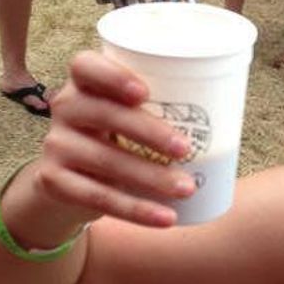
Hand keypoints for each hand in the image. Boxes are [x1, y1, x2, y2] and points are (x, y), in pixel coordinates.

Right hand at [35, 51, 195, 227]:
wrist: (69, 181)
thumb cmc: (117, 137)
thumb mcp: (127, 114)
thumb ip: (158, 105)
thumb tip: (230, 111)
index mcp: (84, 83)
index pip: (85, 66)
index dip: (112, 76)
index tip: (144, 92)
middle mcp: (64, 108)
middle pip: (103, 114)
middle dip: (148, 132)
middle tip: (186, 149)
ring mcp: (56, 145)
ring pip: (106, 160)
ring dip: (151, 177)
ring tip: (187, 188)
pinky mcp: (54, 181)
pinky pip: (98, 197)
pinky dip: (136, 211)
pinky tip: (166, 218)